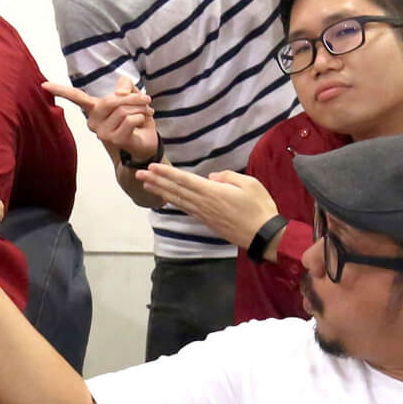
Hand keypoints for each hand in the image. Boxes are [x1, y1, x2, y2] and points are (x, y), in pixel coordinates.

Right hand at [44, 77, 158, 161]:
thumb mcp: (132, 97)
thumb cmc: (136, 120)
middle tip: (146, 99)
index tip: (44, 85)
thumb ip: (125, 86)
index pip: (76, 98)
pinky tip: (142, 123)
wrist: (144, 145)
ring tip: (146, 113)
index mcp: (94, 109)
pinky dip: (142, 118)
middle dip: (133, 98)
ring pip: (123, 110)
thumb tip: (120, 93)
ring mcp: (102, 133)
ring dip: (140, 109)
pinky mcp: (114, 140)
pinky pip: (130, 120)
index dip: (60, 90)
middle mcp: (93, 122)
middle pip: (111, 101)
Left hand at [135, 166, 278, 248]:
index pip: (184, 180)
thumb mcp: (250, 184)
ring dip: (161, 191)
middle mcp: (203, 204)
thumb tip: (211, 177)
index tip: (151, 167)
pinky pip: (186, 209)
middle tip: (139, 174)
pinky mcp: (208, 222)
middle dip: (156, 181)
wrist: (263, 236)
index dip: (166, 173)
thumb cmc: (260, 208)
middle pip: (175, 190)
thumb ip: (229, 177)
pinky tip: (167, 199)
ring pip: (178, 201)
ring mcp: (204, 215)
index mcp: (212, 192)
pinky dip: (174, 202)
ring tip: (146, 185)